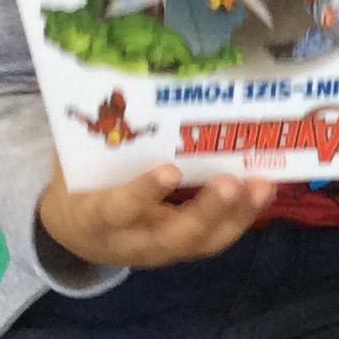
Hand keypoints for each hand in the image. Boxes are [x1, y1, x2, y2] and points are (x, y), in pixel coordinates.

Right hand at [37, 156, 274, 269]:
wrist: (77, 235)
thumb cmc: (80, 188)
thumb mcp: (75, 166)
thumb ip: (94, 139)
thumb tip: (110, 88)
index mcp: (96, 219)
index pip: (119, 210)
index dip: (144, 193)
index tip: (169, 170)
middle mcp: (132, 243)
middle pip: (174, 237)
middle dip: (207, 211)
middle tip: (230, 182)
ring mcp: (162, 251)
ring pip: (203, 242)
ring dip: (237, 214)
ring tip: (263, 184)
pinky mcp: (185, 249)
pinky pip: (216, 238)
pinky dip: (243, 215)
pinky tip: (263, 189)